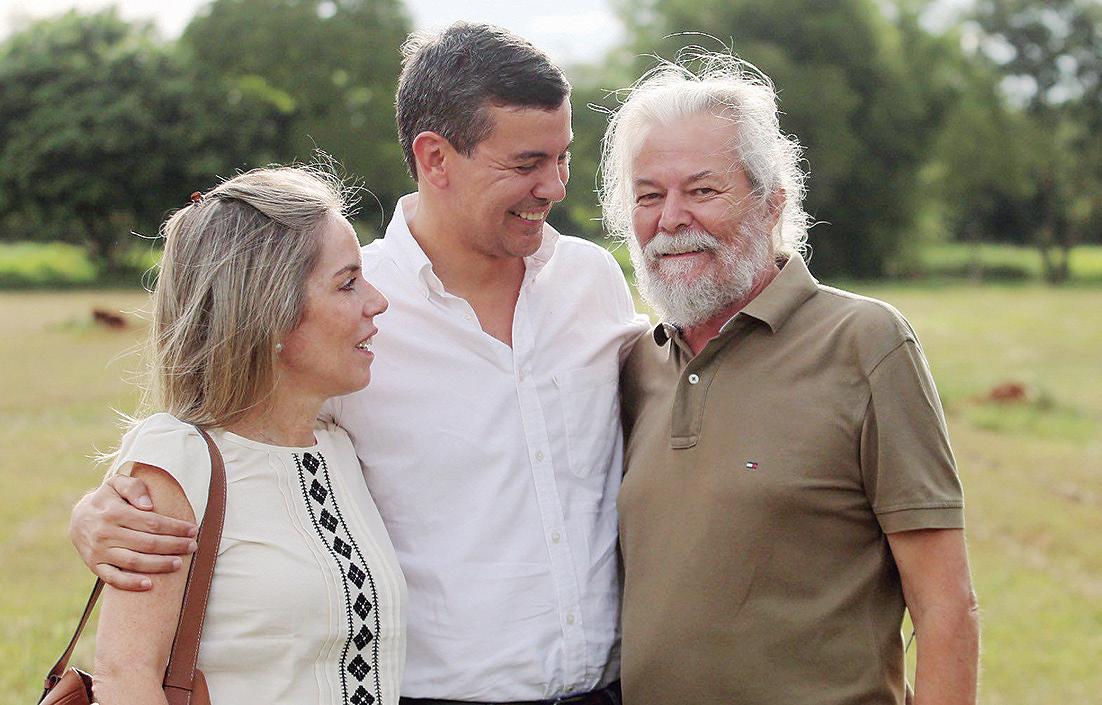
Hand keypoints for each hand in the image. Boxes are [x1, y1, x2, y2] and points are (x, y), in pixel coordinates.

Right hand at [69, 475, 197, 590]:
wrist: (77, 517)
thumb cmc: (107, 499)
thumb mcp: (117, 484)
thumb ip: (134, 488)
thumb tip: (149, 506)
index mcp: (114, 512)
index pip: (152, 523)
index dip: (175, 528)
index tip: (192, 530)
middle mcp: (105, 533)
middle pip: (147, 543)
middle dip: (174, 546)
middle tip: (192, 546)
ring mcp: (99, 552)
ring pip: (134, 562)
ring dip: (159, 564)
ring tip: (179, 563)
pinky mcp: (94, 566)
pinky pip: (113, 579)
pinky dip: (131, 584)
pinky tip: (149, 585)